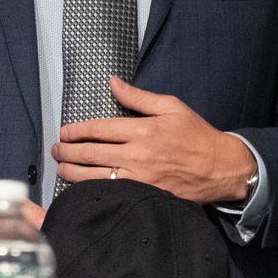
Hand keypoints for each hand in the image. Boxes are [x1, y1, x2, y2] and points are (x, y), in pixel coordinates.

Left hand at [51, 77, 256, 203]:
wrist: (220, 167)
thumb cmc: (197, 135)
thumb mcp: (172, 107)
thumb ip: (138, 97)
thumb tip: (113, 82)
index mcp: (143, 130)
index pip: (98, 129)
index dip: (76, 130)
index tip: (64, 131)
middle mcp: (138, 155)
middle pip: (91, 153)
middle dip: (67, 151)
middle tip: (57, 150)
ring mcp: (140, 178)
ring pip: (94, 176)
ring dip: (72, 172)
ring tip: (61, 168)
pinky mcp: (144, 195)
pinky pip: (110, 192)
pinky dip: (91, 189)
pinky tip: (81, 187)